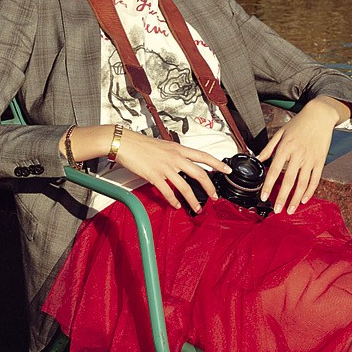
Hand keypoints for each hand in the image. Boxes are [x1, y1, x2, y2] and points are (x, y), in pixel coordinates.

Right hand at [108, 130, 229, 212]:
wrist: (124, 143)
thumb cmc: (141, 144)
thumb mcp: (164, 145)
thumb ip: (175, 154)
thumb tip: (183, 162)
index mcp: (179, 149)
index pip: (204, 156)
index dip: (217, 163)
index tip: (227, 170)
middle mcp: (175, 157)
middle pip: (199, 174)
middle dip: (210, 188)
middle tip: (214, 197)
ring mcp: (165, 167)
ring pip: (185, 187)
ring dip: (193, 200)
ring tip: (197, 208)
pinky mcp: (154, 176)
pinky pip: (168, 192)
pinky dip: (174, 201)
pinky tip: (176, 206)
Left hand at [257, 97, 345, 213]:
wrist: (319, 115)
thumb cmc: (298, 124)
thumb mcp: (280, 132)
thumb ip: (268, 148)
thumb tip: (257, 159)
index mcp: (285, 148)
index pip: (275, 171)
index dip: (268, 186)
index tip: (264, 197)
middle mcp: (298, 155)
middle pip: (288, 181)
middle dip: (282, 197)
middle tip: (277, 210)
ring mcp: (310, 159)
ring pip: (302, 183)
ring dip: (295, 199)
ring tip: (290, 210)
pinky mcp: (320, 161)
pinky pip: (315, 179)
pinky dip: (310, 191)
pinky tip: (303, 200)